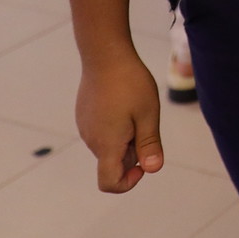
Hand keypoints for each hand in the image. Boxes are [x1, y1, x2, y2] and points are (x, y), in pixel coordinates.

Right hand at [75, 49, 162, 192]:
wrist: (104, 54)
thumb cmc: (130, 83)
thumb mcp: (148, 114)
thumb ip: (150, 145)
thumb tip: (153, 170)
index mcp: (107, 144)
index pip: (109, 183)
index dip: (128, 183)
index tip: (143, 163)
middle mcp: (91, 140)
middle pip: (112, 163)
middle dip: (132, 154)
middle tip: (145, 124)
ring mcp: (85, 126)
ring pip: (108, 146)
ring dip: (124, 139)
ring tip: (135, 110)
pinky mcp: (84, 114)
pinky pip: (101, 131)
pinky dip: (115, 127)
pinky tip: (123, 103)